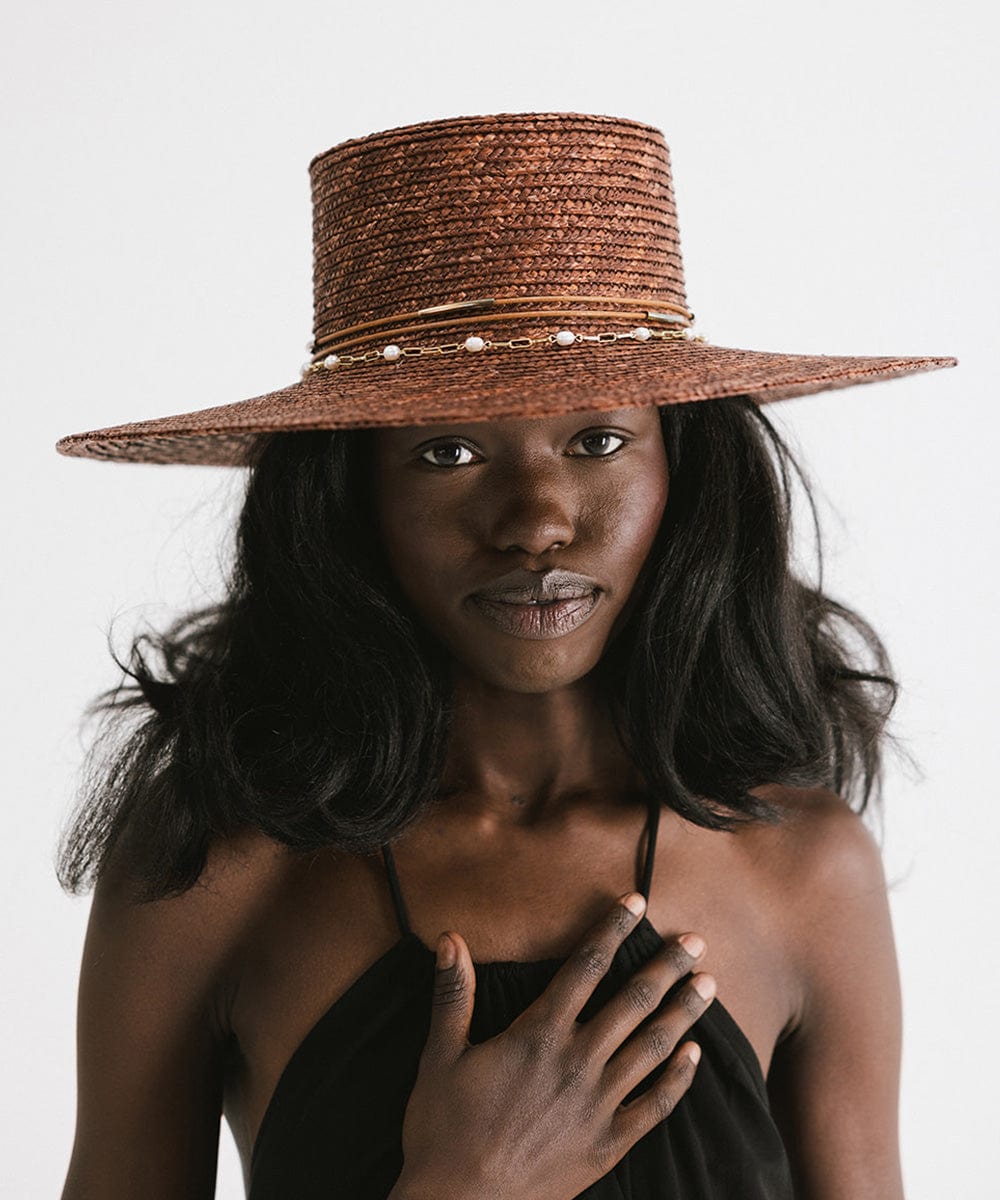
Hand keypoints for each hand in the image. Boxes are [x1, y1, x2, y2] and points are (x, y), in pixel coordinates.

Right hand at [393, 893, 714, 1199]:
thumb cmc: (443, 1130)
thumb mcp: (440, 1055)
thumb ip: (452, 994)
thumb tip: (449, 938)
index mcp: (538, 1034)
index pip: (585, 967)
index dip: (612, 930)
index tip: (637, 903)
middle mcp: (576, 1061)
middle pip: (632, 1001)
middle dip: (667, 967)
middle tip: (696, 941)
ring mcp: (597, 1104)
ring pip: (652, 1047)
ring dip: (683, 1013)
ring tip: (708, 986)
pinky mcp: (607, 1145)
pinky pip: (654, 1106)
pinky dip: (678, 1078)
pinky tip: (694, 1055)